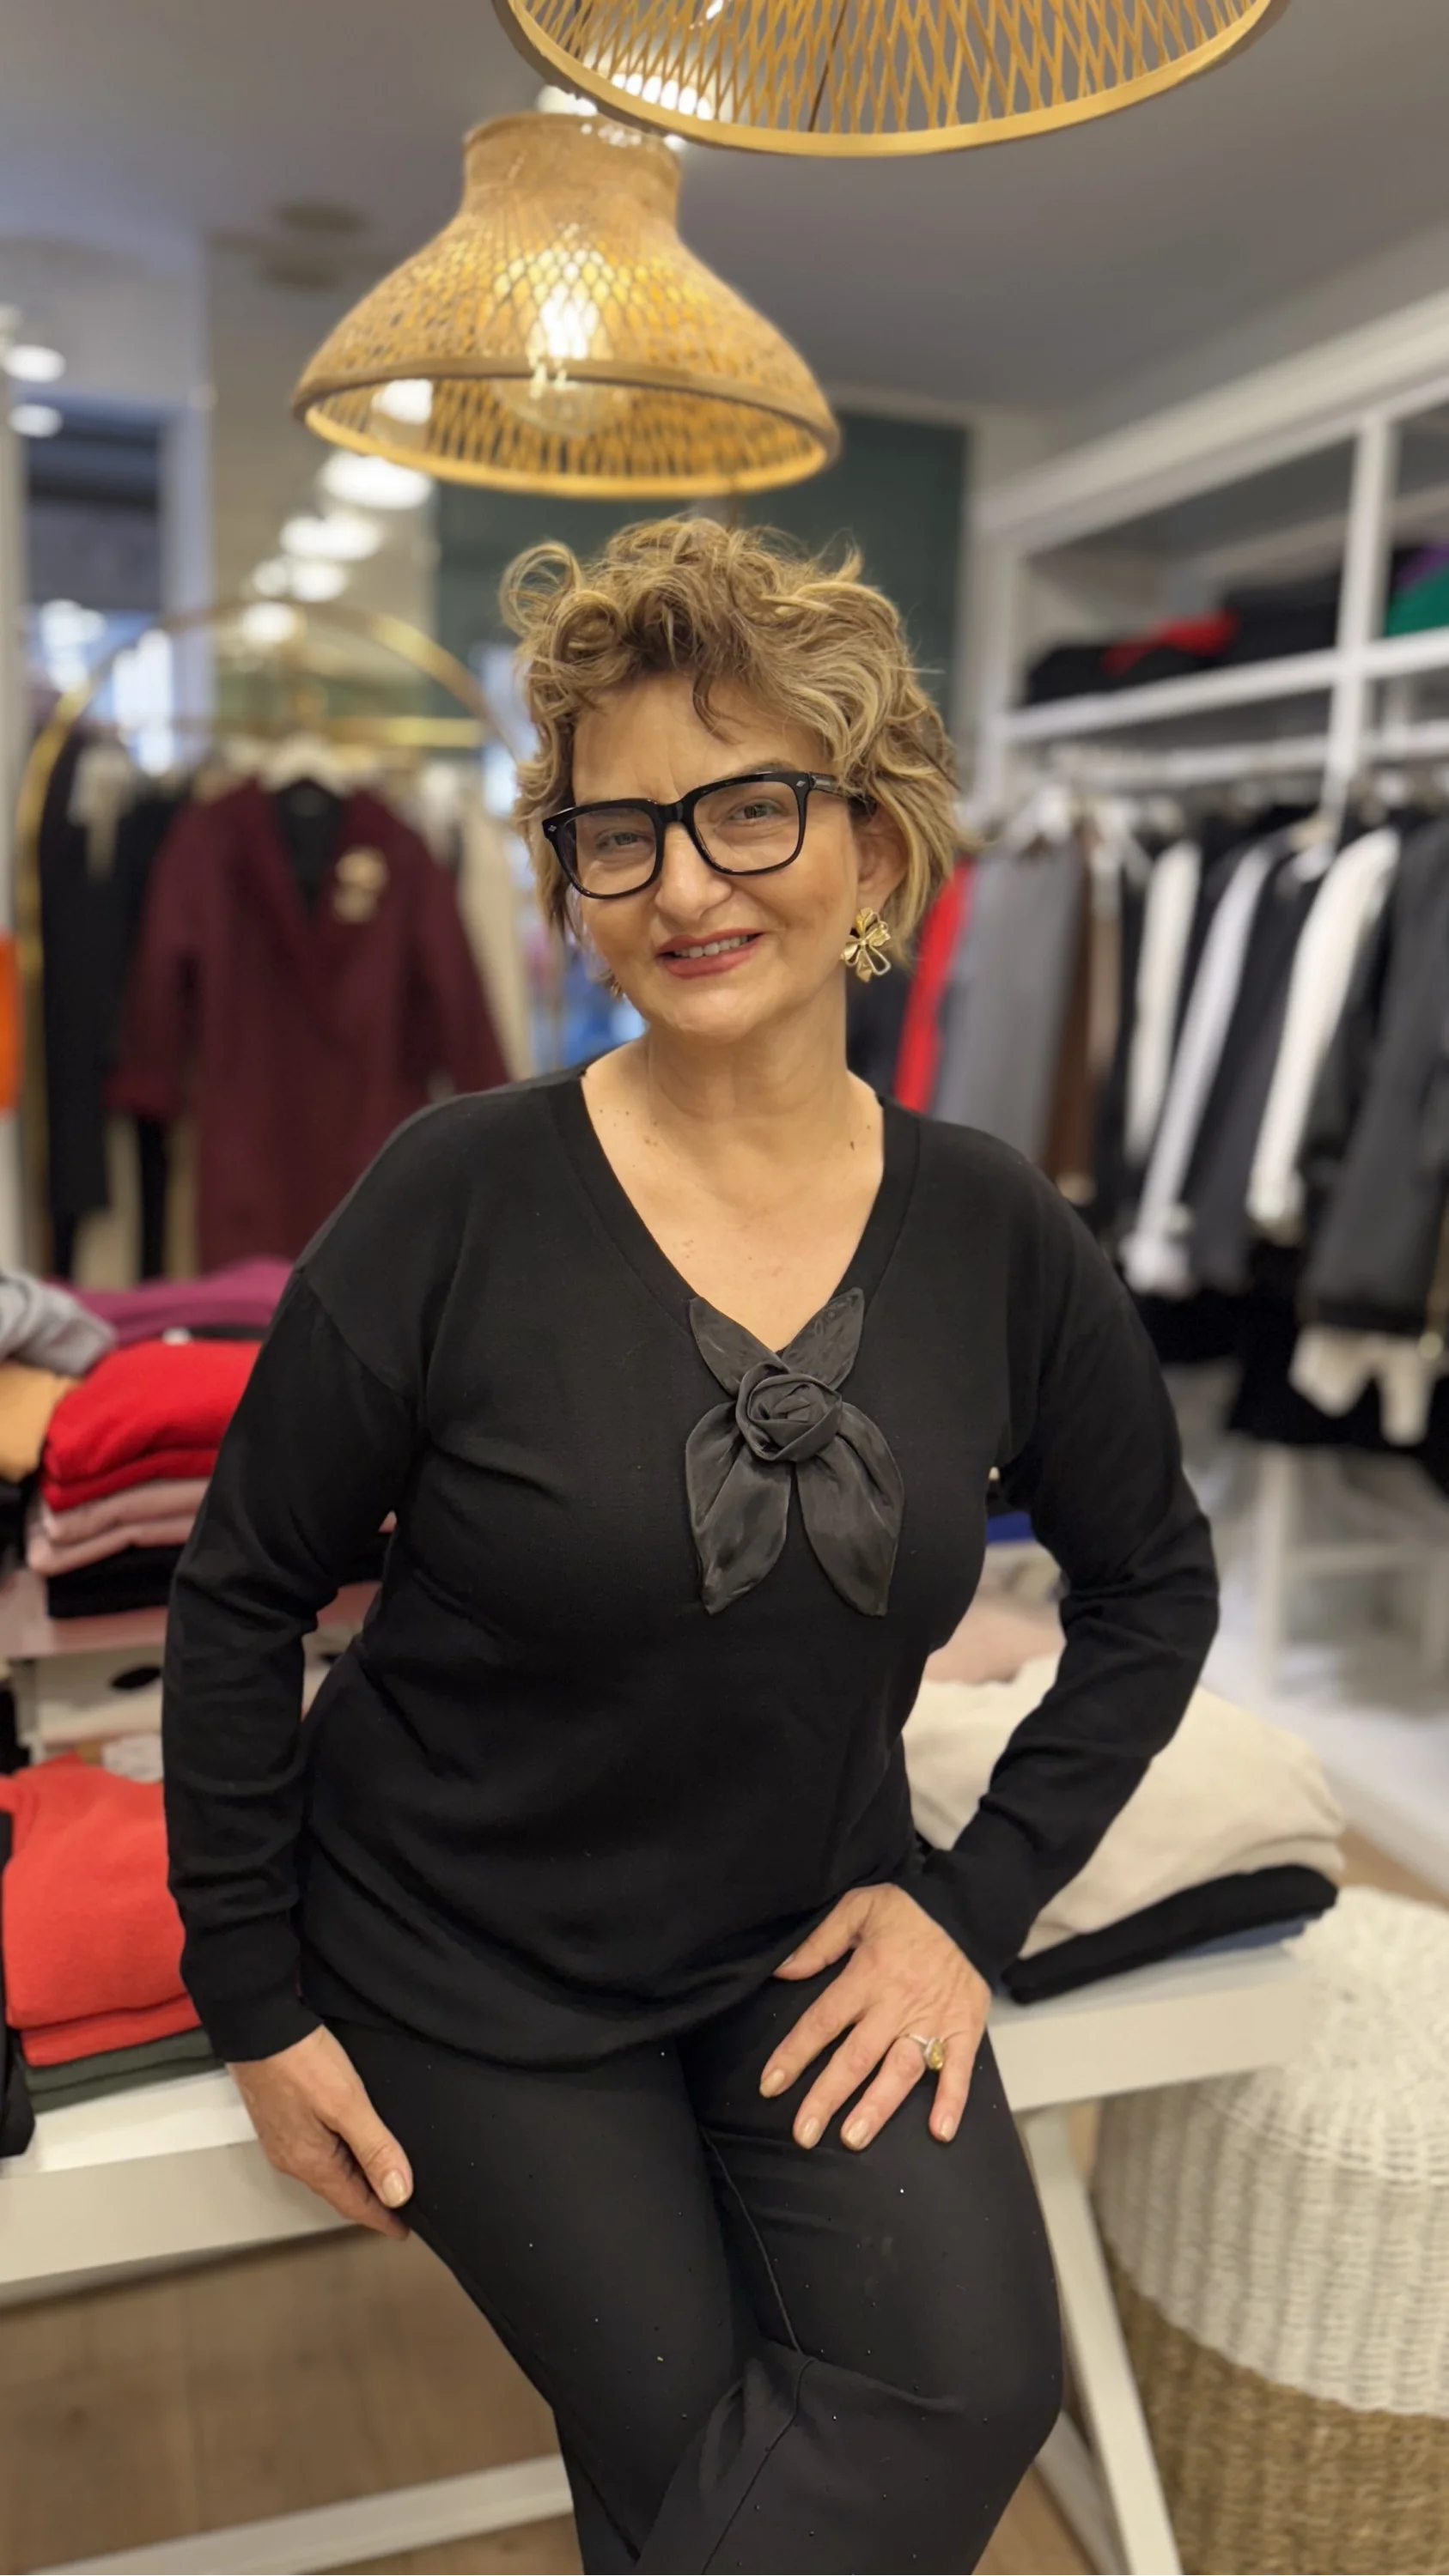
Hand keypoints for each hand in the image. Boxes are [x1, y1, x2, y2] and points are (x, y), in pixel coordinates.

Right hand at [228, 2024, 414, 2238]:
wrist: (257, 2025)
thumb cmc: (299, 2061)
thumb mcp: (348, 2104)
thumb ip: (375, 2147)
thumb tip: (398, 2192)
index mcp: (310, 2162)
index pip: (353, 2204)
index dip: (382, 2218)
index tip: (402, 2229)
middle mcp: (292, 2157)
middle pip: (338, 2190)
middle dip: (368, 2200)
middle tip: (398, 2203)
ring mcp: (282, 2138)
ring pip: (325, 2169)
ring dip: (353, 2177)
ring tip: (378, 2175)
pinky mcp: (280, 2117)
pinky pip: (314, 2149)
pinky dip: (337, 2154)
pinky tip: (348, 2141)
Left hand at [760, 1884, 989, 2152]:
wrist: (969, 1907)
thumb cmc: (910, 1909)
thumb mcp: (858, 1908)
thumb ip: (820, 1942)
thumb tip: (783, 1971)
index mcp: (868, 1976)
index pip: (823, 2021)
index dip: (795, 2054)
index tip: (771, 2085)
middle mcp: (897, 2004)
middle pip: (856, 2056)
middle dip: (828, 2096)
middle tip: (804, 2133)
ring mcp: (933, 2020)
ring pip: (901, 2070)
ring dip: (878, 2107)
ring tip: (853, 2138)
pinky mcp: (965, 2028)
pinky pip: (959, 2068)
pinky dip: (951, 2100)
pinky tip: (939, 2131)